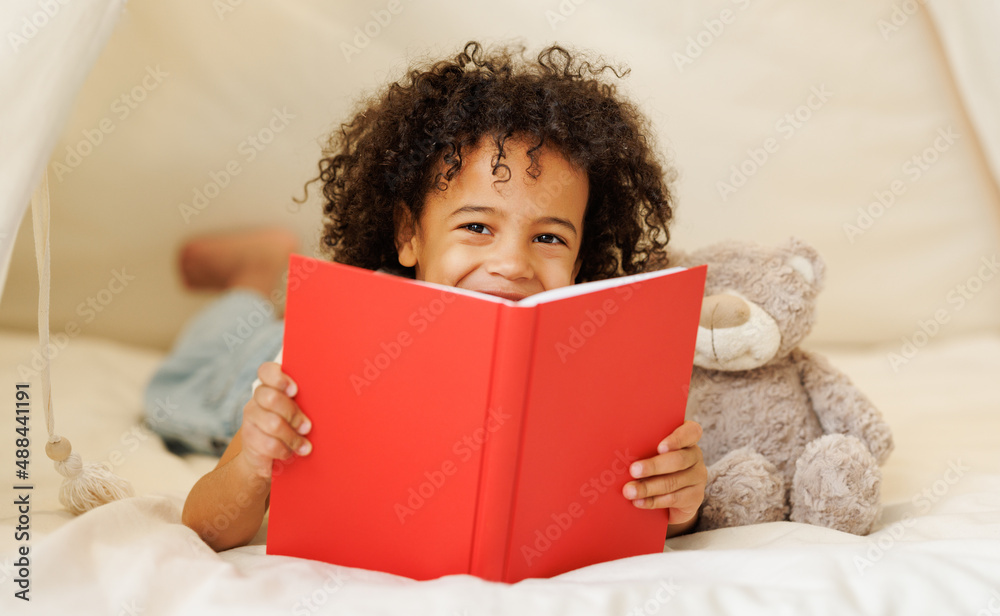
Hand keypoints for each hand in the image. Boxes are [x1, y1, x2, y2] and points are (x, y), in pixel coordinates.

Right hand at [237, 361, 311, 478]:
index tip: (295, 390)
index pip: (267, 371)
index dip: (279, 379)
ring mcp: (251, 416)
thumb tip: (333, 396)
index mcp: (273, 385)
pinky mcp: (248, 437)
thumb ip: (308, 400)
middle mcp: (259, 397)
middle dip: (293, 414)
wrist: (271, 458)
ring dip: (292, 437)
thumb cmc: (296, 427)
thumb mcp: (302, 410)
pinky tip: (289, 453)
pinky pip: (268, 444)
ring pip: (272, 423)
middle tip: (307, 427)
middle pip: (271, 398)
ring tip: (304, 445)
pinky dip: (283, 450)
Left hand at [622, 420, 706, 527]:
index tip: (660, 447)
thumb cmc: (654, 464)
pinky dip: (653, 501)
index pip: (691, 431)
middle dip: (654, 466)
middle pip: (679, 460)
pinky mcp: (695, 496)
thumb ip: (643, 447)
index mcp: (686, 437)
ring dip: (648, 487)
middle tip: (633, 470)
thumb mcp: (651, 451)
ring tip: (629, 491)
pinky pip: (673, 499)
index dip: (677, 439)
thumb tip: (617, 449)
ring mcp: (698, 476)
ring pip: (673, 482)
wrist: (670, 497)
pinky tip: (638, 502)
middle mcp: (695, 455)